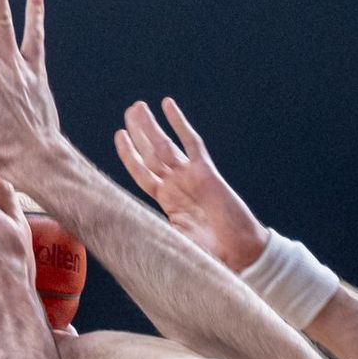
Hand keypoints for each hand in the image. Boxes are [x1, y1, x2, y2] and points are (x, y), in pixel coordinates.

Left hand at [115, 99, 267, 273]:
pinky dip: (179, 123)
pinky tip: (168, 105)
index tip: (119, 136)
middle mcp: (176, 185)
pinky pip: (191, 142)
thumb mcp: (174, 244)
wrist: (238, 252)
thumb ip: (154, 236)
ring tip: (137, 107)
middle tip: (129, 113)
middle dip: (139, 133)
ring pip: (165, 144)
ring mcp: (190, 176)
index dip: (130, 155)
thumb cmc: (210, 253)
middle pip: (152, 154)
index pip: (142, 173)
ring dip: (150, 126)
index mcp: (167, 201)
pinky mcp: (206, 171)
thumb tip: (127, 238)